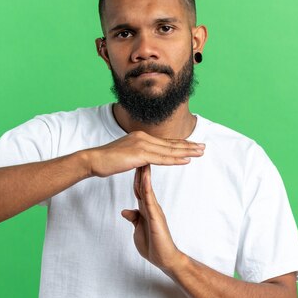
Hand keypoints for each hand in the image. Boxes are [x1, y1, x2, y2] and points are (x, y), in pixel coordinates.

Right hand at [84, 130, 204, 177]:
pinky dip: (176, 159)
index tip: (192, 146)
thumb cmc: (106, 160)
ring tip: (200, 153)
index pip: (164, 142)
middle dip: (188, 146)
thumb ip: (137, 156)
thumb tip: (144, 160)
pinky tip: (187, 160)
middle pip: (170, 143)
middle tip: (203, 147)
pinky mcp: (140, 154)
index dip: (180, 144)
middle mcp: (143, 138)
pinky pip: (162, 158)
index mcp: (140, 137)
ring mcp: (142, 145)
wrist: (94, 160)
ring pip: (169, 150)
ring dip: (187, 151)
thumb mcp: (125, 155)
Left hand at [121, 164, 185, 272]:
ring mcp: (154, 209)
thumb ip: (134, 218)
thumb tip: (125, 211)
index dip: (134, 174)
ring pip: (147, 187)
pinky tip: (144, 177)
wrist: (165, 259)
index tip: (130, 161)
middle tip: (138, 152)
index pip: (139, 187)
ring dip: (144, 173)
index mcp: (146, 208)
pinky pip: (149, 199)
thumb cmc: (153, 245)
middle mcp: (151, 205)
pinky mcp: (155, 216)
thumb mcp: (138, 229)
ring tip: (142, 158)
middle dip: (140, 168)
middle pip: (143, 183)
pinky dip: (146, 187)